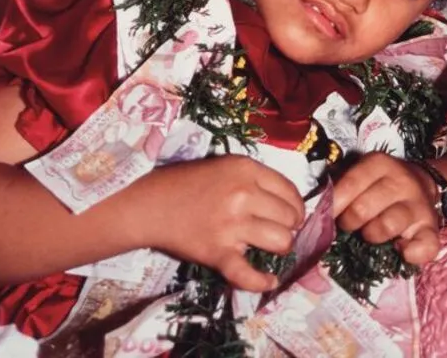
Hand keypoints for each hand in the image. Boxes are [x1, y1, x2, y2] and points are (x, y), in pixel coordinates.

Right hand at [138, 157, 303, 291]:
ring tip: (271, 247)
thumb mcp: (224, 166)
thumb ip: (253, 179)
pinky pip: (248, 274)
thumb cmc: (186, 182)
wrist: (150, 205)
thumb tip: (283, 202)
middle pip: (289, 218)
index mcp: (246, 170)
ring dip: (280, 248)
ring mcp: (232, 225)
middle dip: (289, 227)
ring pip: (280, 242)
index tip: (292, 215)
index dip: (296, 206)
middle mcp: (243, 195)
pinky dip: (262, 282)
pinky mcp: (218, 253)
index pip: (290, 191)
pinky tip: (269, 280)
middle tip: (278, 230)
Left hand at [333, 151, 439, 265]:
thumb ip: (340, 185)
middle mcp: (401, 181)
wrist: (420, 186)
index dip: (335, 204)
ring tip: (370, 234)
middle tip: (348, 225)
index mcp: (379, 164)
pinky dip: (412, 253)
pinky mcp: (432, 229)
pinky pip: (425, 246)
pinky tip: (401, 250)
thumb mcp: (362, 174)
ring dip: (372, 235)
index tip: (326, 216)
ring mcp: (418, 205)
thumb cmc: (379, 185)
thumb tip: (316, 206)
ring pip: (388, 225)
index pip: (351, 183)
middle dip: (349, 222)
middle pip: (364, 208)